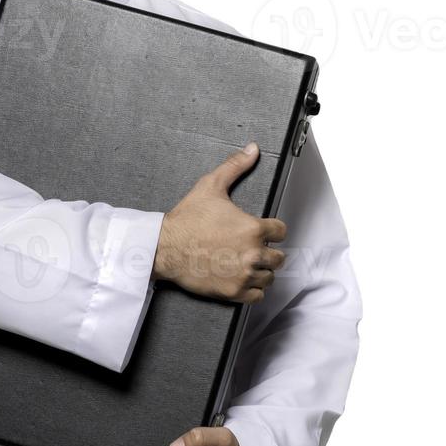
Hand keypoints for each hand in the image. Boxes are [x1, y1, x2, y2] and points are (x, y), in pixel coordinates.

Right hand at [153, 143, 286, 302]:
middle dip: (268, 252)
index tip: (263, 231)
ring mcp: (243, 274)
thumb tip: (252, 149)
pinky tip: (242, 278)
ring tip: (247, 263)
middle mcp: (252, 253)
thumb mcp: (210, 186)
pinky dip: (253, 289)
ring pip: (269, 277)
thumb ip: (235, 166)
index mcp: (253, 228)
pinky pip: (257, 295)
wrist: (164, 247)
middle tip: (253, 248)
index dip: (272, 230)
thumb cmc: (186, 219)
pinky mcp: (233, 292)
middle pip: (278, 257)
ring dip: (261, 271)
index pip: (281, 232)